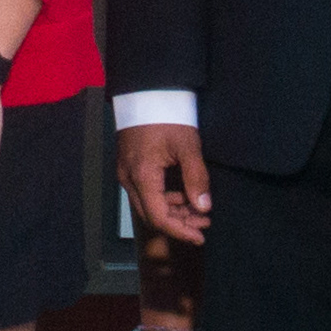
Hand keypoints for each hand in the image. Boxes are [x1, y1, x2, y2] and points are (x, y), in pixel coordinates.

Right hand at [119, 116, 209, 251]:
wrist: (146, 93)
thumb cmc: (167, 115)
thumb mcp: (188, 146)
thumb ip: (196, 178)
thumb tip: (204, 208)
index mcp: (142, 175)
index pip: (159, 217)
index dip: (180, 231)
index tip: (200, 237)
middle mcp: (128, 179)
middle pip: (151, 215)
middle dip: (179, 224)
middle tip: (205, 224)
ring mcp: (126, 173)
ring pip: (148, 206)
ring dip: (173, 213)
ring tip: (199, 211)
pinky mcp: (128, 168)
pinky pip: (145, 194)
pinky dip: (164, 200)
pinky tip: (183, 196)